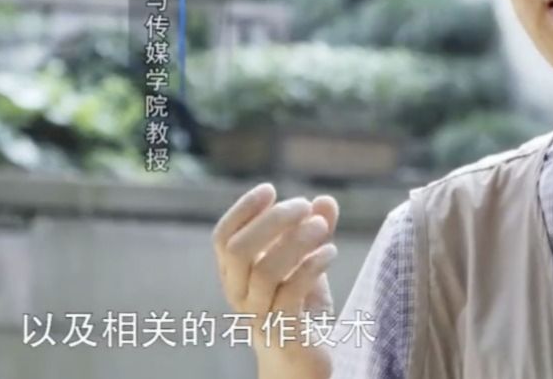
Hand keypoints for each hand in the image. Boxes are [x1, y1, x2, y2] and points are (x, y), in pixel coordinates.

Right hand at [212, 183, 340, 378]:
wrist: (301, 363)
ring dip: (295, 241)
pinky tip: (330, 252)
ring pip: (264, 272)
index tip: (270, 190)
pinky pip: (290, 295)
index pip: (223, 238)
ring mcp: (259, 315)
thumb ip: (313, 233)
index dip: (242, 211)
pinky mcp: (284, 332)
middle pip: (238, 250)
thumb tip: (325, 200)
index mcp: (235, 276)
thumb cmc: (299, 309)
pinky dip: (311, 267)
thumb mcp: (306, 265)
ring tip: (322, 226)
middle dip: (272, 221)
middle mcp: (239, 295)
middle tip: (303, 206)